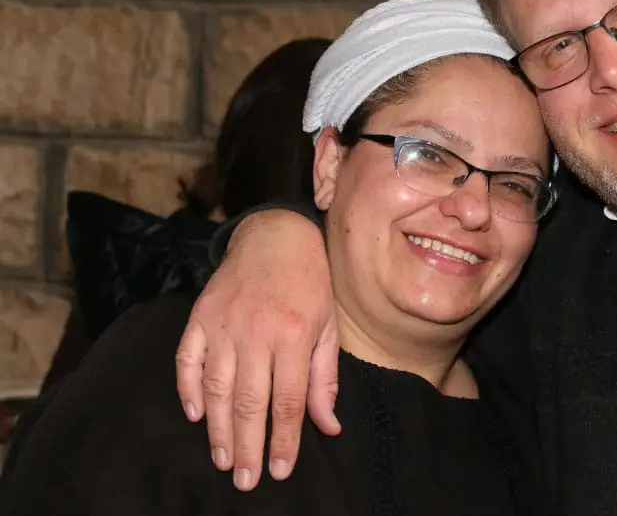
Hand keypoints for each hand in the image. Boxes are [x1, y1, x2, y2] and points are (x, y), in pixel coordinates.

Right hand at [175, 209, 339, 490]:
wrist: (276, 236)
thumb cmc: (310, 284)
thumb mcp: (328, 327)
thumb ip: (324, 379)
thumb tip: (329, 426)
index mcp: (294, 335)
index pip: (288, 401)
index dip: (285, 439)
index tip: (280, 469)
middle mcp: (256, 332)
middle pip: (250, 402)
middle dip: (248, 446)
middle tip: (246, 480)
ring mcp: (223, 324)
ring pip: (218, 389)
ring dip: (219, 429)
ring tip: (224, 459)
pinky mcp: (200, 316)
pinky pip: (187, 361)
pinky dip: (189, 390)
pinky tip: (197, 415)